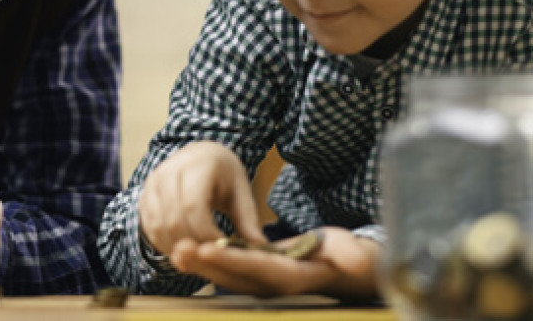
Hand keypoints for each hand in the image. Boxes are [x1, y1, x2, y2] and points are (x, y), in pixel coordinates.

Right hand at [137, 140, 264, 255]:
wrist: (199, 155)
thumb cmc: (223, 175)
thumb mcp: (240, 192)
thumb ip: (248, 220)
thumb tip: (260, 248)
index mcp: (198, 165)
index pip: (193, 206)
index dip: (205, 234)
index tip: (222, 248)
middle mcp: (170, 171)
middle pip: (174, 219)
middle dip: (192, 244)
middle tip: (210, 258)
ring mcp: (153, 183)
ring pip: (158, 226)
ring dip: (177, 247)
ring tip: (197, 257)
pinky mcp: (144, 196)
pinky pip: (150, 227)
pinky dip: (165, 244)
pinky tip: (183, 250)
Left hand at [170, 226, 380, 298]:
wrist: (342, 268)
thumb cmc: (350, 257)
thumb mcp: (353, 254)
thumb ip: (352, 256)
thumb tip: (357, 259)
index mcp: (293, 277)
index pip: (258, 267)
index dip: (232, 259)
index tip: (206, 247)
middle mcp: (272, 285)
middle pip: (233, 275)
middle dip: (205, 264)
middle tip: (179, 248)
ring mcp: (261, 282)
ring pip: (225, 275)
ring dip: (200, 264)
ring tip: (175, 250)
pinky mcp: (254, 275)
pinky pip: (225, 269)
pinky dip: (205, 261)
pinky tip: (183, 250)